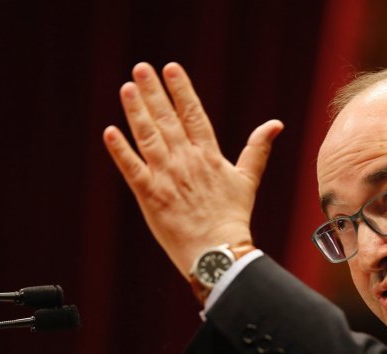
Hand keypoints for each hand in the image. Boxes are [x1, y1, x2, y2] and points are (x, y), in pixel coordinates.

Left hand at [103, 62, 283, 278]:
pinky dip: (121, 151)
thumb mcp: (248, 180)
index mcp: (208, 156)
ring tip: (127, 88)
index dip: (181, 90)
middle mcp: (186, 161)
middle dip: (153, 92)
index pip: (193, 115)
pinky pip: (132, 169)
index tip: (171, 68)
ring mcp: (167, 178)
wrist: (217, 252)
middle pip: (167, 120)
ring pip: (148, 137)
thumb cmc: (232, 219)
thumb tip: (276, 124)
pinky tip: (110, 132)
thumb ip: (257, 149)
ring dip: (136, 111)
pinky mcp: (151, 196)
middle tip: (141, 68)